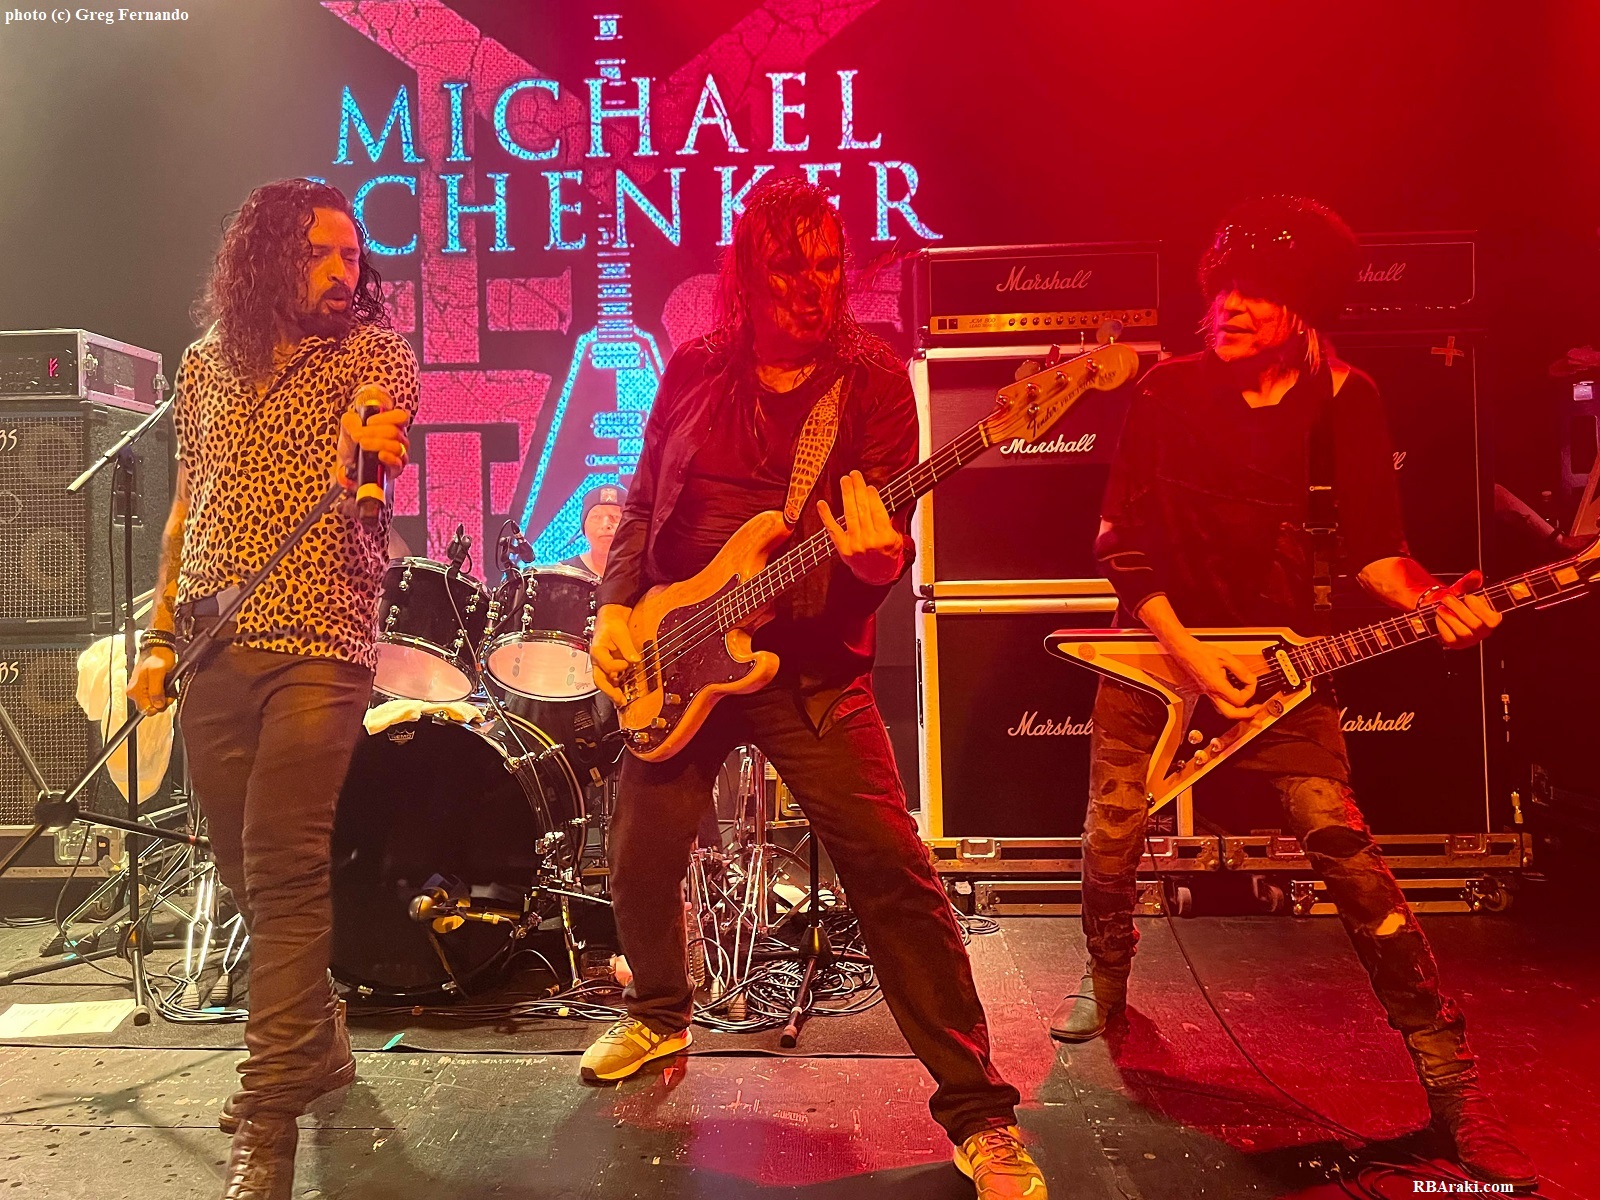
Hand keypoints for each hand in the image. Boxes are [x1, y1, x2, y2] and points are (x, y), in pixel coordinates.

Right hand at [127, 647, 176, 714]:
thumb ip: (156, 690)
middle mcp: (135, 692)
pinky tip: (167, 685)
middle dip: (163, 701)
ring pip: (155, 703)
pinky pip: (157, 697)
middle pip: (151, 708)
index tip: (165, 697)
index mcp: (135, 691)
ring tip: (168, 686)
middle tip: (169, 690)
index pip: (146, 710)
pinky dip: (165, 693)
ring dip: (165, 697)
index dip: (158, 706)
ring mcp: (141, 690)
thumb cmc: (157, 657)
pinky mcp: (147, 688)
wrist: (158, 648)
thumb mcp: (158, 673)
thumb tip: (157, 705)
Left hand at [336, 387, 410, 489]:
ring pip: (396, 446)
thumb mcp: (347, 428)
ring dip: (377, 444)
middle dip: (374, 432)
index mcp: (391, 424)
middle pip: (395, 431)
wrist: (348, 466)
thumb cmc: (353, 445)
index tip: (369, 421)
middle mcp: (399, 438)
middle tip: (358, 435)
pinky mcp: (396, 469)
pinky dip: (389, 458)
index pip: (400, 416)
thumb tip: (357, 423)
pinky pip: (398, 462)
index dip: (387, 417)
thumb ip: (350, 421)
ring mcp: (399, 454)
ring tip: (362, 444)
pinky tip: (380, 455)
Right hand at [590, 603, 640, 705]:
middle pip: (599, 680)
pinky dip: (616, 687)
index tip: (629, 663)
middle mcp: (597, 660)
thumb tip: (635, 660)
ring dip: (613, 693)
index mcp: (597, 651)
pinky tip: (624, 693)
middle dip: (610, 692)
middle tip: (621, 700)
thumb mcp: (620, 632)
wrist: (611, 619)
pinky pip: (610, 680)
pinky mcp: (609, 667)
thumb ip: (627, 647)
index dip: (618, 666)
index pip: (607, 665)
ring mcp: (602, 665)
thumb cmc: (612, 624)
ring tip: (622, 701)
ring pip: (604, 682)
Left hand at [818, 471, 903, 587]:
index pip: (878, 513)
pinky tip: (822, 504)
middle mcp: (870, 542)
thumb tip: (910, 496)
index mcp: (885, 538)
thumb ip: (899, 515)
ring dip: (846, 496)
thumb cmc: (888, 551)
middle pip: (863, 510)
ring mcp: (855, 545)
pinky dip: (826, 516)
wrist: (877, 574)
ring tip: (845, 481)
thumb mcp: (897, 535)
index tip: (869, 486)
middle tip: (854, 474)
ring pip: (850, 515)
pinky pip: (833, 530)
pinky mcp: (842, 548)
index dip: (873, 498)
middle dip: (858, 490)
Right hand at [1166, 635, 1262, 719]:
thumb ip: (1240, 669)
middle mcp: (1212, 693)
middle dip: (1247, 714)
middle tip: (1257, 709)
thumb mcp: (1225, 657)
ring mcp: (1209, 694)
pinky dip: (1232, 708)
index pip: (1239, 699)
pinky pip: (1221, 706)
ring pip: (1225, 712)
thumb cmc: (1201, 653)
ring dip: (1239, 714)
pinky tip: (1237, 703)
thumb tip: (1250, 679)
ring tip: (1250, 711)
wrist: (1186, 652)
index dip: (1250, 692)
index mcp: (1217, 685)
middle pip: (1232, 714)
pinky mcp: (1208, 692)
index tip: (1253, 682)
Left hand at [1429, 570, 1500, 648]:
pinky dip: (1442, 625)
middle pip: (1475, 625)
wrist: (1442, 608)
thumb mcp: (1464, 589)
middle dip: (1459, 609)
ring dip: (1450, 618)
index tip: (1468, 597)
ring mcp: (1469, 640)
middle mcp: (1483, 632)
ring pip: (1463, 632)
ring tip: (1440, 607)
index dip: (1480, 608)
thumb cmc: (1458, 600)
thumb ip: (1470, 582)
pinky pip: (1449, 637)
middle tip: (1447, 598)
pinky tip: (1439, 616)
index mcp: (1491, 619)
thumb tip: (1475, 575)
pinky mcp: (1455, 643)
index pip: (1493, 620)